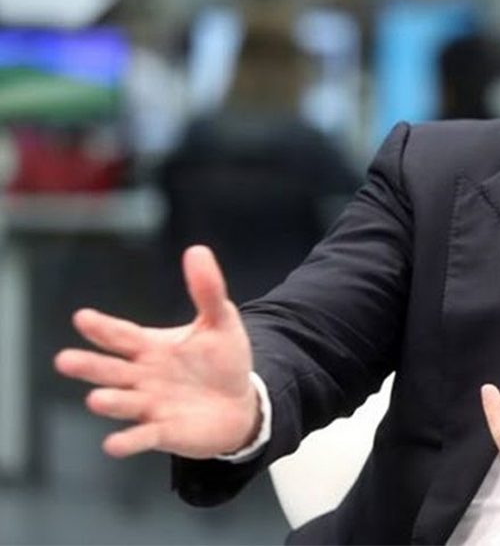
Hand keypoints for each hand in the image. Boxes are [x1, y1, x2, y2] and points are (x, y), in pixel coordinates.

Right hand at [54, 245, 258, 459]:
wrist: (240, 405)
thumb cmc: (222, 361)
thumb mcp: (220, 322)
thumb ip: (207, 290)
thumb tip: (197, 251)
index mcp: (150, 347)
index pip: (122, 336)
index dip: (103, 328)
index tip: (82, 318)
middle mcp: (142, 376)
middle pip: (111, 370)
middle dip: (89, 366)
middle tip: (65, 360)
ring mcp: (150, 405)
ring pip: (122, 402)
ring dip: (109, 401)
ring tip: (96, 399)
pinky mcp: (163, 432)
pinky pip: (141, 437)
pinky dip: (128, 441)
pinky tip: (114, 444)